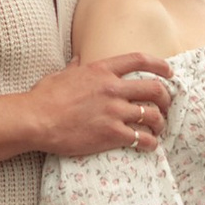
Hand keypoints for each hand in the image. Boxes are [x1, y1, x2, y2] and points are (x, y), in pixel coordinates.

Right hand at [28, 53, 175, 159]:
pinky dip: (150, 143)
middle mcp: (113, 88)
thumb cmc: (44, 97)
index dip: (160, 65)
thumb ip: (75, 67)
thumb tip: (78, 59)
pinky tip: (149, 146)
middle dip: (165, 98)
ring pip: (152, 115)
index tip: (169, 72)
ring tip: (158, 129)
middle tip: (166, 106)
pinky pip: (142, 138)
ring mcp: (114, 111)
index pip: (139, 60)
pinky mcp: (111, 133)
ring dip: (160, 123)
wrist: (35, 120)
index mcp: (102, 70)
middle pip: (154, 88)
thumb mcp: (61, 75)